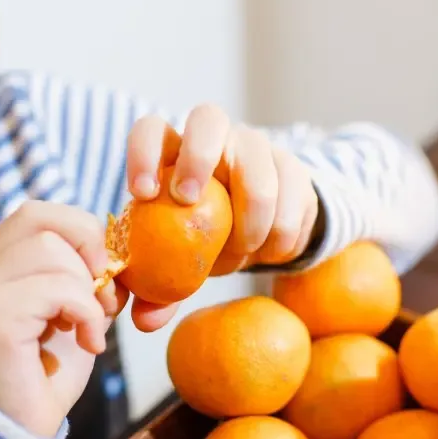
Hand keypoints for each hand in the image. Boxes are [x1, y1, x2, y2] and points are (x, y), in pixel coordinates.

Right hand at [0, 201, 126, 438]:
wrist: (14, 432)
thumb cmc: (43, 375)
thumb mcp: (69, 314)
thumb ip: (82, 277)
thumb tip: (114, 249)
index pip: (35, 213)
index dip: (80, 231)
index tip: (102, 273)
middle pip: (42, 219)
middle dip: (89, 252)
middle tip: (103, 296)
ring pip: (51, 251)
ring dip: (87, 289)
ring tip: (90, 327)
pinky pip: (56, 288)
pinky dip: (86, 313)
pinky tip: (88, 344)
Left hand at [123, 104, 319, 331]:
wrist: (262, 235)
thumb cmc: (202, 243)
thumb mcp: (177, 266)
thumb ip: (159, 290)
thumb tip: (144, 321)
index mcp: (175, 153)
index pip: (152, 131)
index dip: (143, 153)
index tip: (142, 194)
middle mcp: (216, 140)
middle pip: (208, 117)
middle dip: (197, 156)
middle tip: (188, 201)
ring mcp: (258, 149)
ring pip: (258, 162)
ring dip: (250, 215)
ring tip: (243, 249)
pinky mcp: (295, 168)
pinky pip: (294, 195)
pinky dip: (282, 233)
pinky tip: (272, 251)